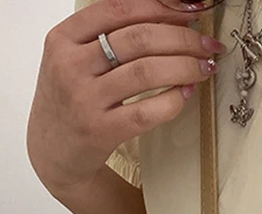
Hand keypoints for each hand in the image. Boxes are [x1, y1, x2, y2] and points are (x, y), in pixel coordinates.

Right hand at [27, 0, 225, 195]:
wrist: (53, 151)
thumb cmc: (71, 100)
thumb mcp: (74, 59)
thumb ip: (107, 36)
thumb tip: (167, 17)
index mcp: (63, 38)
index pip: (118, 9)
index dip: (161, 6)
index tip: (192, 11)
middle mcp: (71, 65)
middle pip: (139, 38)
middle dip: (183, 38)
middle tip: (207, 44)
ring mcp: (86, 99)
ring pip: (147, 72)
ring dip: (185, 66)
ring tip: (205, 67)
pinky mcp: (102, 130)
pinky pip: (148, 111)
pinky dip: (174, 100)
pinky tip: (187, 93)